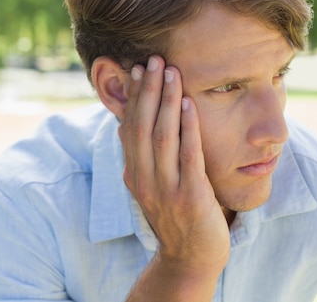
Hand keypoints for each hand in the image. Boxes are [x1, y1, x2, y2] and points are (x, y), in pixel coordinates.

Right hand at [119, 56, 229, 273]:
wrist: (190, 257)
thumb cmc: (175, 215)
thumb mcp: (150, 184)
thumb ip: (141, 155)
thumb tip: (126, 123)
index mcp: (133, 173)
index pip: (129, 126)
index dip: (134, 96)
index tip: (138, 68)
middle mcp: (143, 179)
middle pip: (142, 126)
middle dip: (148, 90)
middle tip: (155, 59)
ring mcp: (165, 189)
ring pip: (162, 137)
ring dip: (167, 101)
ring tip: (172, 72)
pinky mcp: (190, 197)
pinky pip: (188, 156)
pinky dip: (188, 128)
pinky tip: (190, 104)